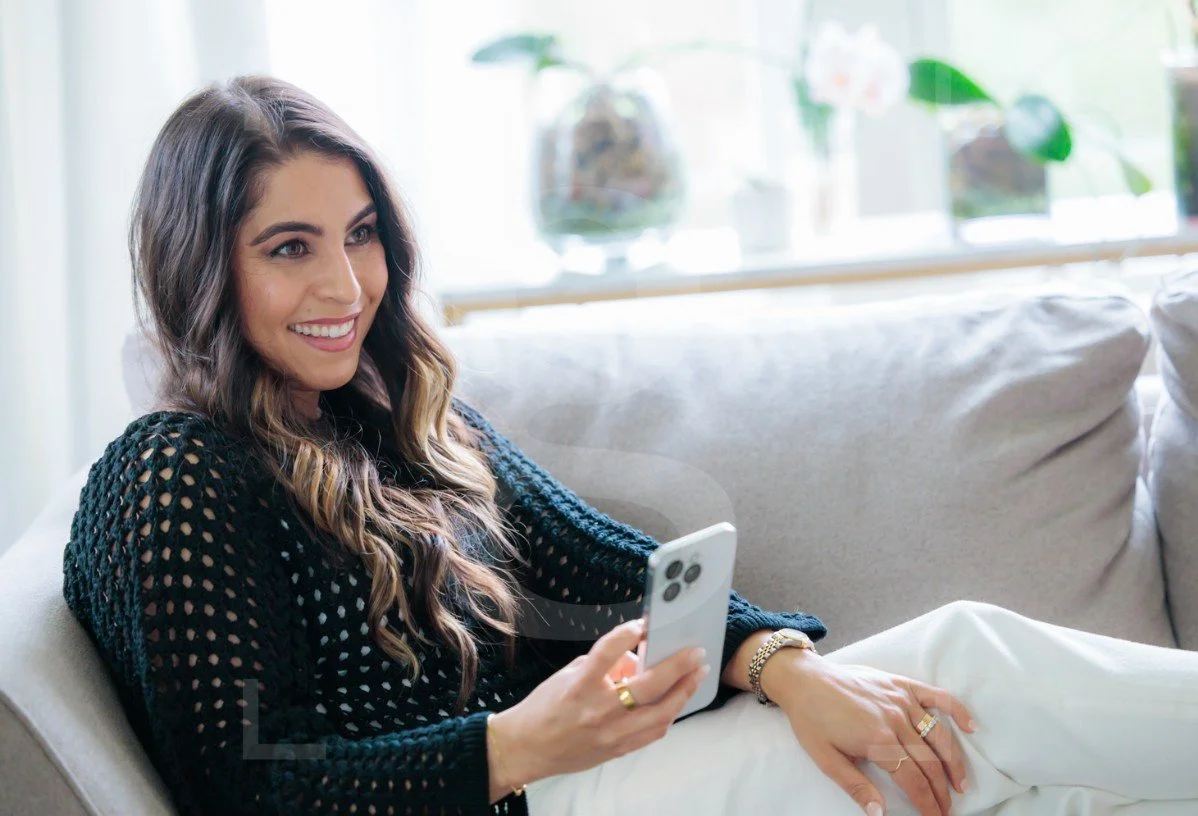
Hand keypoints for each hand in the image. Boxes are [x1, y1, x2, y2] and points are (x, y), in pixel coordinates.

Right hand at [490, 618, 709, 786]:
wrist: (527, 748)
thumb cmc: (546, 707)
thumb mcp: (569, 675)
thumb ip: (605, 665)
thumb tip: (639, 657)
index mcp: (579, 687)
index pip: (607, 652)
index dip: (628, 634)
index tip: (645, 623)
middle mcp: (597, 711)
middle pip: (648, 686)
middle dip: (678, 666)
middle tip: (696, 651)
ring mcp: (610, 734)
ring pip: (661, 713)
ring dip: (683, 691)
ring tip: (697, 674)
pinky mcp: (618, 750)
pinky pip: (654, 732)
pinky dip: (669, 713)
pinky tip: (677, 699)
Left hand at [765, 653, 975, 815]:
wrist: (803, 679)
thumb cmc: (811, 719)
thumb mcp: (826, 759)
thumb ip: (855, 786)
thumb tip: (880, 813)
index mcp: (877, 741)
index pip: (913, 780)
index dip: (928, 803)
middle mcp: (895, 720)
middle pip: (929, 762)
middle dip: (942, 790)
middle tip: (948, 809)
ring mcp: (901, 700)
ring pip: (939, 735)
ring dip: (954, 761)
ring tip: (960, 783)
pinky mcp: (901, 684)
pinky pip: (937, 696)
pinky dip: (957, 710)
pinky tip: (970, 727)